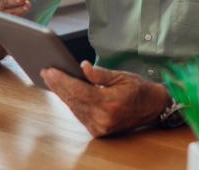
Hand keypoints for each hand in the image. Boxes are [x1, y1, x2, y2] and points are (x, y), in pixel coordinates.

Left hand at [41, 62, 170, 136]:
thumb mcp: (122, 76)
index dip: (62, 80)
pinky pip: (80, 115)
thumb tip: (83, 67)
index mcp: (109, 102)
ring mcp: (100, 127)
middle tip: (46, 72)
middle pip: (73, 100)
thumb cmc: (139, 89)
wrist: (152, 107)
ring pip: (74, 108)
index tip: (50, 70)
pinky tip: (64, 92)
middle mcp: (103, 118)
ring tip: (52, 79)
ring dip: (62, 94)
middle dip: (58, 85)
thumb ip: (100, 73)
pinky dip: (72, 103)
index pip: (78, 90)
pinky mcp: (99, 131)